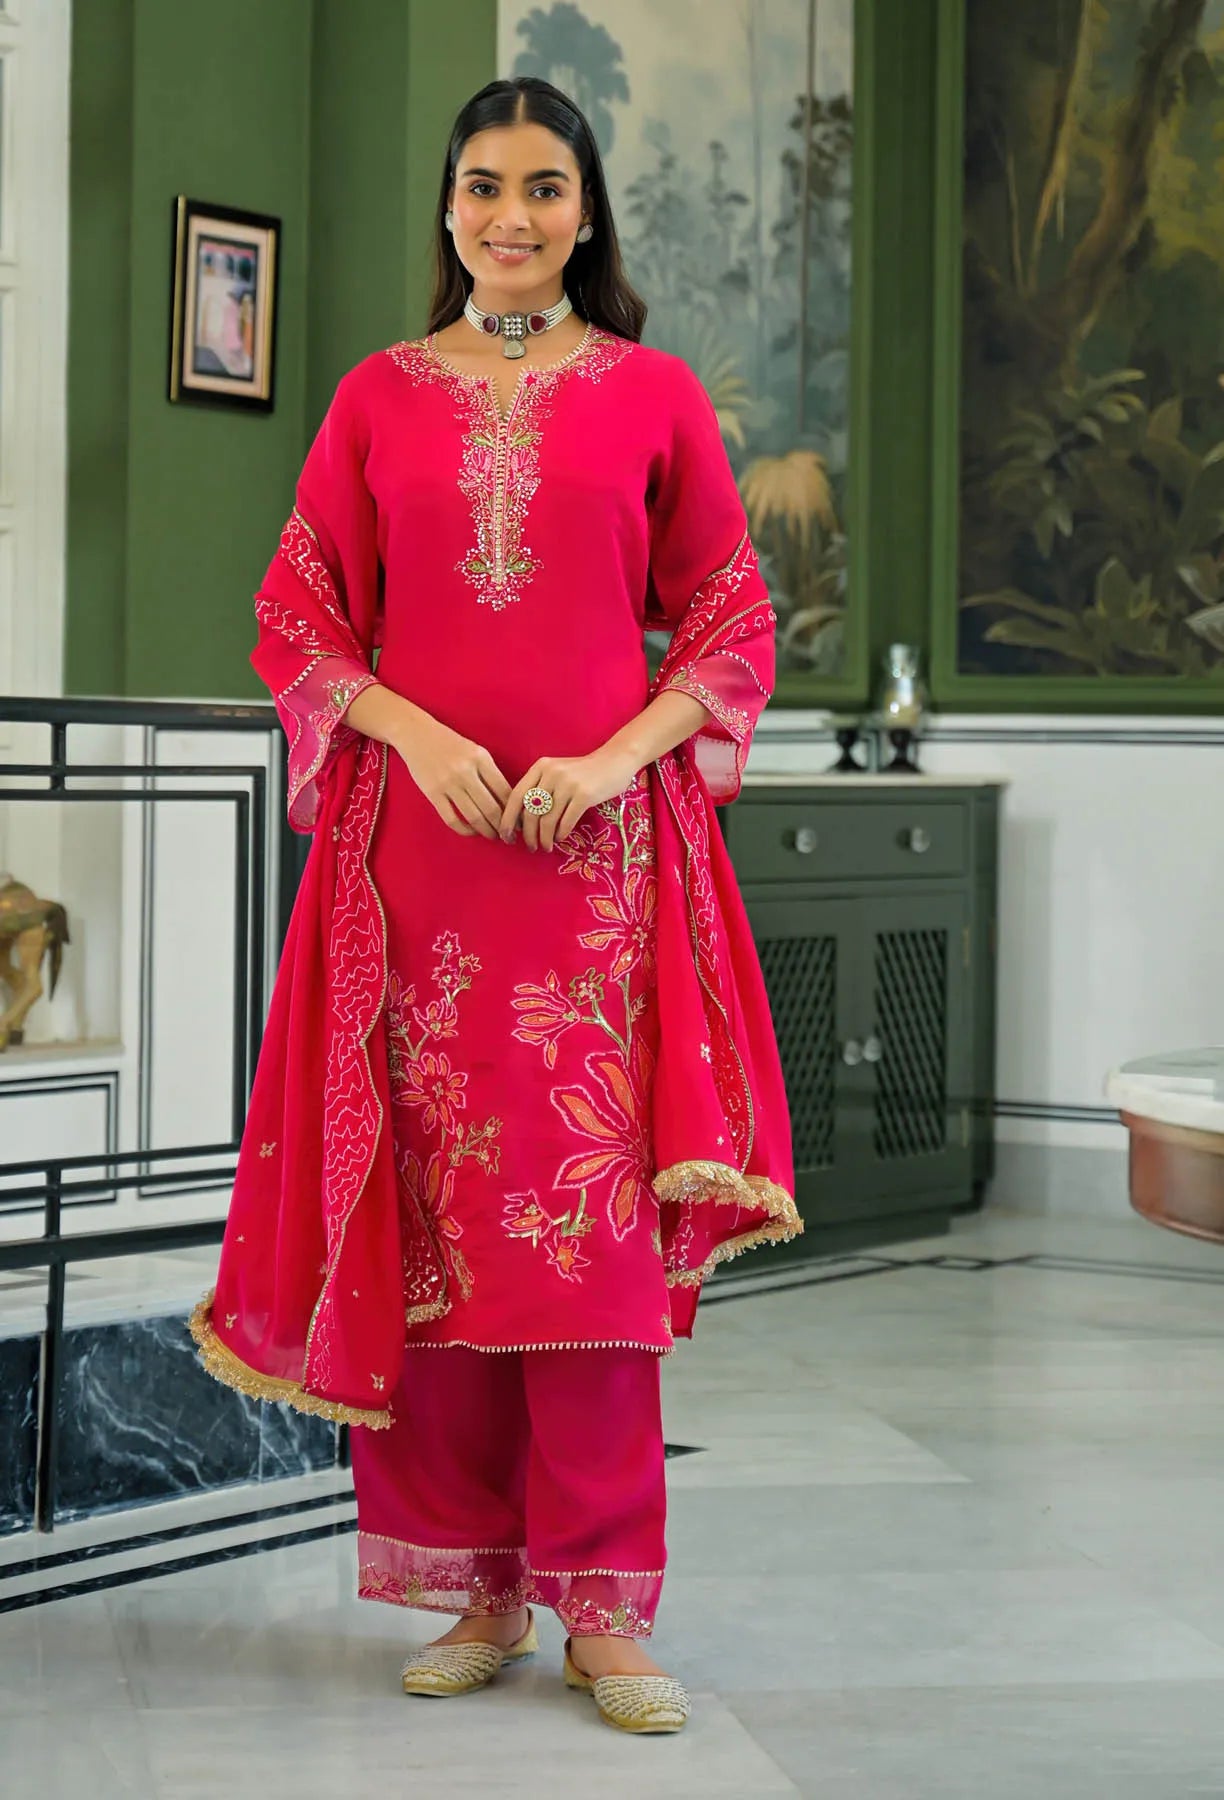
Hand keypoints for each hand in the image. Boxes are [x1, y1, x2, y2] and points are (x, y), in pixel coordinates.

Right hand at [394, 712, 512, 840]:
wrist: (417, 735)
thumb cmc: (451, 744)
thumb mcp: (476, 751)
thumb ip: (490, 773)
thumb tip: (507, 802)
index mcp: (481, 759)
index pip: (504, 791)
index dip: (514, 811)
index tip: (519, 822)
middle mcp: (466, 771)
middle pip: (491, 808)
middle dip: (503, 827)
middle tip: (508, 836)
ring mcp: (448, 783)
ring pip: (473, 817)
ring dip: (486, 831)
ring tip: (493, 836)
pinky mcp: (433, 793)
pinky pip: (452, 819)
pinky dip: (464, 830)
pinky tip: (471, 831)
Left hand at [500, 746, 643, 851]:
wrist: (615, 761)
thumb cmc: (583, 772)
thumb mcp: (557, 772)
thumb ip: (539, 789)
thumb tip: (520, 821)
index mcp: (540, 767)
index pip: (516, 796)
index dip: (508, 819)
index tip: (506, 836)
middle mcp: (552, 773)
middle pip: (531, 812)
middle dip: (528, 835)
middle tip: (530, 847)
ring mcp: (568, 784)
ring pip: (547, 820)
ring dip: (544, 839)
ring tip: (546, 847)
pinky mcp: (584, 795)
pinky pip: (566, 822)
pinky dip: (560, 834)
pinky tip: (560, 838)